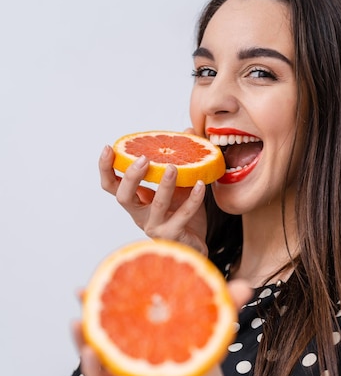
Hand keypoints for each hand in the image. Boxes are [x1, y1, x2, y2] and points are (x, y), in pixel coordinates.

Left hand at [72, 279, 251, 375]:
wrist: (177, 321)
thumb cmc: (193, 329)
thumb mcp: (209, 321)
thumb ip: (224, 307)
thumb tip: (247, 287)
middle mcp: (133, 373)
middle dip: (96, 373)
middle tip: (94, 350)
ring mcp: (116, 358)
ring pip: (92, 362)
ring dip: (80, 344)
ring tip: (78, 321)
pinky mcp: (104, 338)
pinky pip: (88, 334)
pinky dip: (83, 318)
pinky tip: (81, 293)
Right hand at [99, 138, 207, 254]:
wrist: (194, 245)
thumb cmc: (181, 214)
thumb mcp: (179, 185)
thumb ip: (180, 161)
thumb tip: (187, 131)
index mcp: (136, 201)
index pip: (112, 185)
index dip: (106, 168)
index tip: (108, 148)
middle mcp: (140, 215)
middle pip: (123, 197)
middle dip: (130, 177)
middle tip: (143, 159)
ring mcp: (155, 226)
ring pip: (156, 205)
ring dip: (164, 185)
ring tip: (173, 167)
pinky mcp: (173, 235)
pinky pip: (183, 215)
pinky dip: (192, 199)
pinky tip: (200, 184)